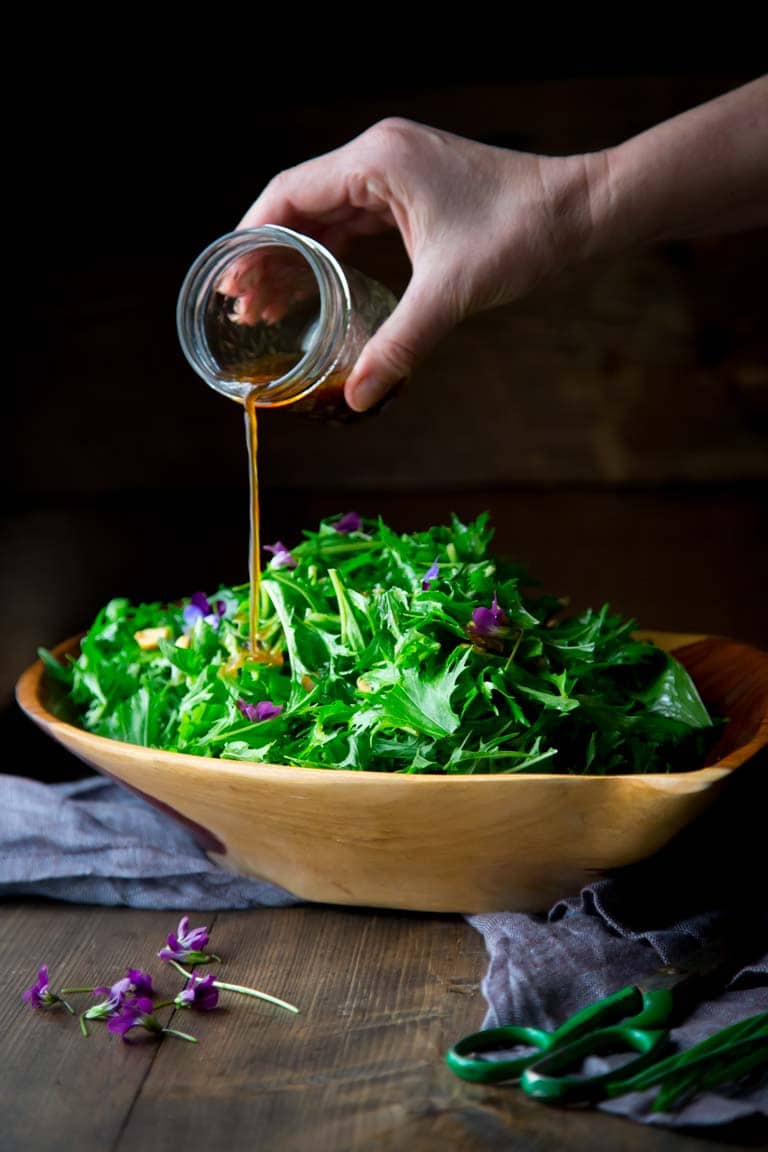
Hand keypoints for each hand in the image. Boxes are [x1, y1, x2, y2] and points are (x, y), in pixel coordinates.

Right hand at [237, 119, 589, 410]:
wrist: (582, 211)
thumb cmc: (522, 234)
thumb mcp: (451, 294)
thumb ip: (399, 346)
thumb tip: (357, 397)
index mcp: (377, 162)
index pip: (289, 194)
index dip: (251, 239)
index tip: (229, 283)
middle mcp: (380, 157)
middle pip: (300, 204)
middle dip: (267, 254)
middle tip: (242, 307)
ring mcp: (398, 173)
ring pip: (326, 214)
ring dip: (296, 255)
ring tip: (267, 304)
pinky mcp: (415, 192)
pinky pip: (356, 221)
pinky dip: (331, 253)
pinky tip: (316, 287)